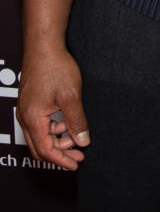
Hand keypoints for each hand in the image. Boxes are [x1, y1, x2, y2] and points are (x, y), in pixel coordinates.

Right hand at [17, 45, 89, 169]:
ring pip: (40, 135)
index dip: (61, 160)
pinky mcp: (31, 103)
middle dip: (59, 154)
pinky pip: (40, 124)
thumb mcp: (71, 97)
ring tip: (77, 138)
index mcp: (32, 118)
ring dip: (58, 140)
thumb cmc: (55, 68)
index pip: (45, 150)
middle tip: (78, 156)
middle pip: (40, 147)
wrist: (44, 46)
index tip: (76, 164)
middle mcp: (25, 117)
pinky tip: (68, 123)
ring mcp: (26, 109)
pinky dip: (54, 129)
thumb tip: (82, 141)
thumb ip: (76, 121)